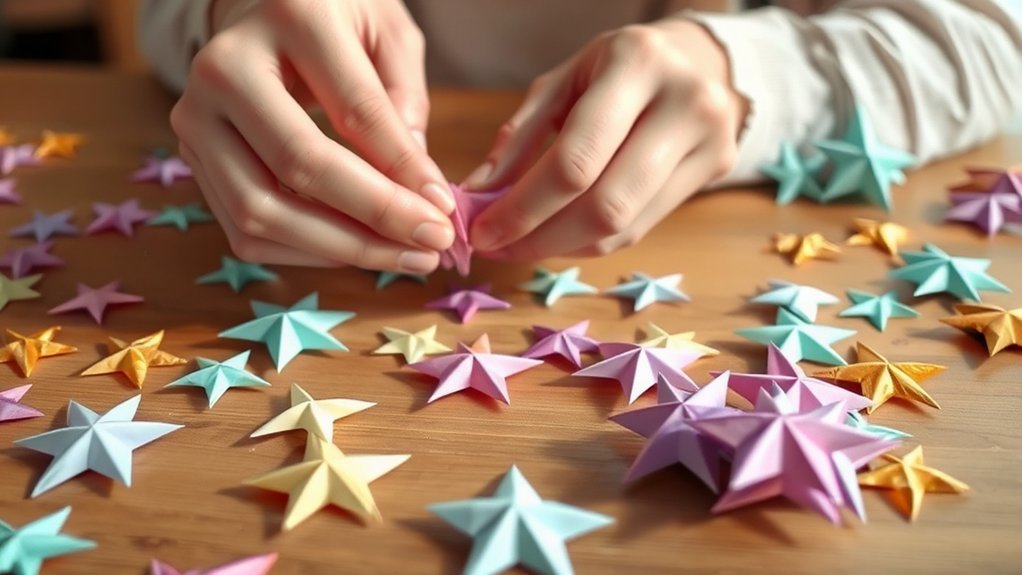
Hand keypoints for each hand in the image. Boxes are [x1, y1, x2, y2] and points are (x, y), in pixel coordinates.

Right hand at [171, 0, 454, 272]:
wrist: (258, 9)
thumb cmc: (336, 19)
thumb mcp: (388, 32)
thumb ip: (405, 102)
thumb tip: (418, 191)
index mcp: (290, 16)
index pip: (355, 110)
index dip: (403, 169)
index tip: (443, 209)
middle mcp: (225, 66)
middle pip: (299, 164)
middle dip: (374, 217)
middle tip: (431, 245)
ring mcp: (196, 116)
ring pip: (261, 211)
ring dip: (341, 248)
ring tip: (402, 257)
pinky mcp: (190, 158)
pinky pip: (245, 231)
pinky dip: (306, 253)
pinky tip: (356, 249)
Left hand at [465, 19, 745, 259]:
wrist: (695, 60)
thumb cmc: (615, 69)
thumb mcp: (562, 81)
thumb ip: (520, 136)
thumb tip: (478, 195)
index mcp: (637, 64)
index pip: (575, 161)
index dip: (523, 208)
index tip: (482, 231)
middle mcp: (685, 102)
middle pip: (606, 205)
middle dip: (541, 238)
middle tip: (496, 248)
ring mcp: (710, 139)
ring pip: (624, 226)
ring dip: (562, 247)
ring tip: (520, 245)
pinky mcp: (716, 169)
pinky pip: (640, 228)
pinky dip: (590, 242)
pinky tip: (558, 238)